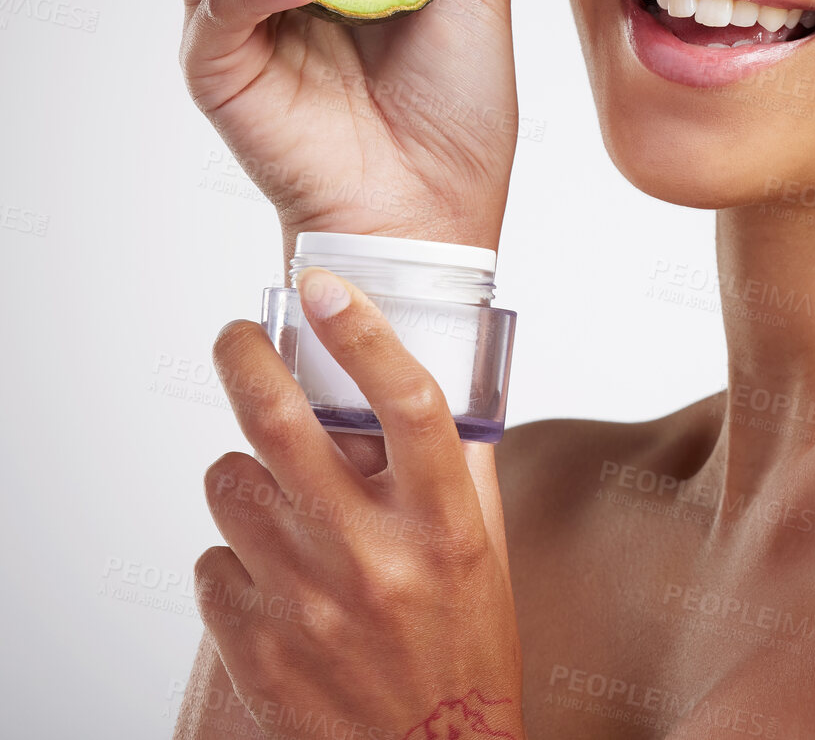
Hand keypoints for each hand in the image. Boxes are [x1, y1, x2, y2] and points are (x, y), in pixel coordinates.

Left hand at [198, 268, 523, 739]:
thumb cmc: (464, 644)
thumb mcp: (483, 546)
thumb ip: (454, 463)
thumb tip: (413, 384)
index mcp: (444, 523)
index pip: (407, 403)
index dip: (363, 332)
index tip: (325, 285)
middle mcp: (374, 557)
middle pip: (282, 424)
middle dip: (247, 359)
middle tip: (239, 336)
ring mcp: (306, 606)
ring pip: (229, 486)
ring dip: (246, 475)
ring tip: (280, 497)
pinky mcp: (254, 650)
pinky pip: (209, 562)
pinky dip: (233, 557)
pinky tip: (274, 577)